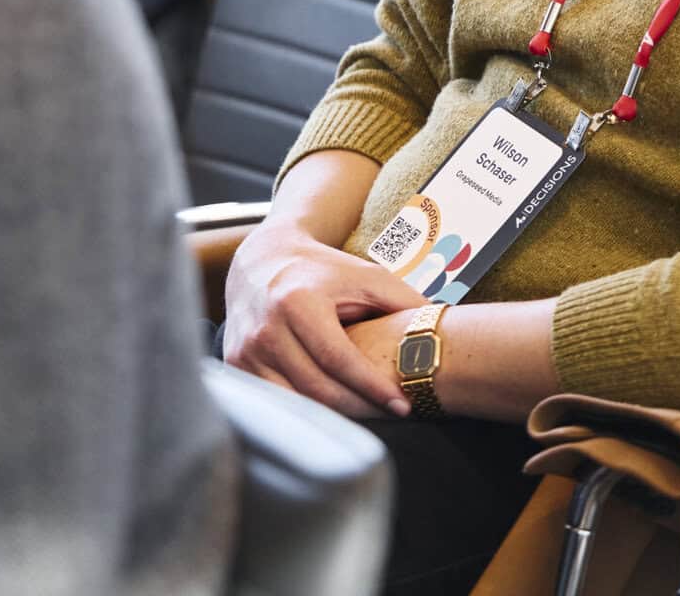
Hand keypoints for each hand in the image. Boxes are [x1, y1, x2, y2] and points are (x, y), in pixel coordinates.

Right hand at [222, 218, 428, 420]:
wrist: (261, 262)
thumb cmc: (322, 271)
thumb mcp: (364, 275)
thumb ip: (403, 300)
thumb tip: (443, 327)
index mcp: (298, 302)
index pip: (339, 359)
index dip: (372, 387)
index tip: (403, 406)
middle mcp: (266, 328)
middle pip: (318, 388)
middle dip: (360, 408)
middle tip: (390, 417)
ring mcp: (246, 350)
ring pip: (297, 402)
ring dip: (335, 417)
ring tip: (368, 418)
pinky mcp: (237, 365)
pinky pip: (277, 402)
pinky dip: (306, 412)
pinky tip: (333, 414)